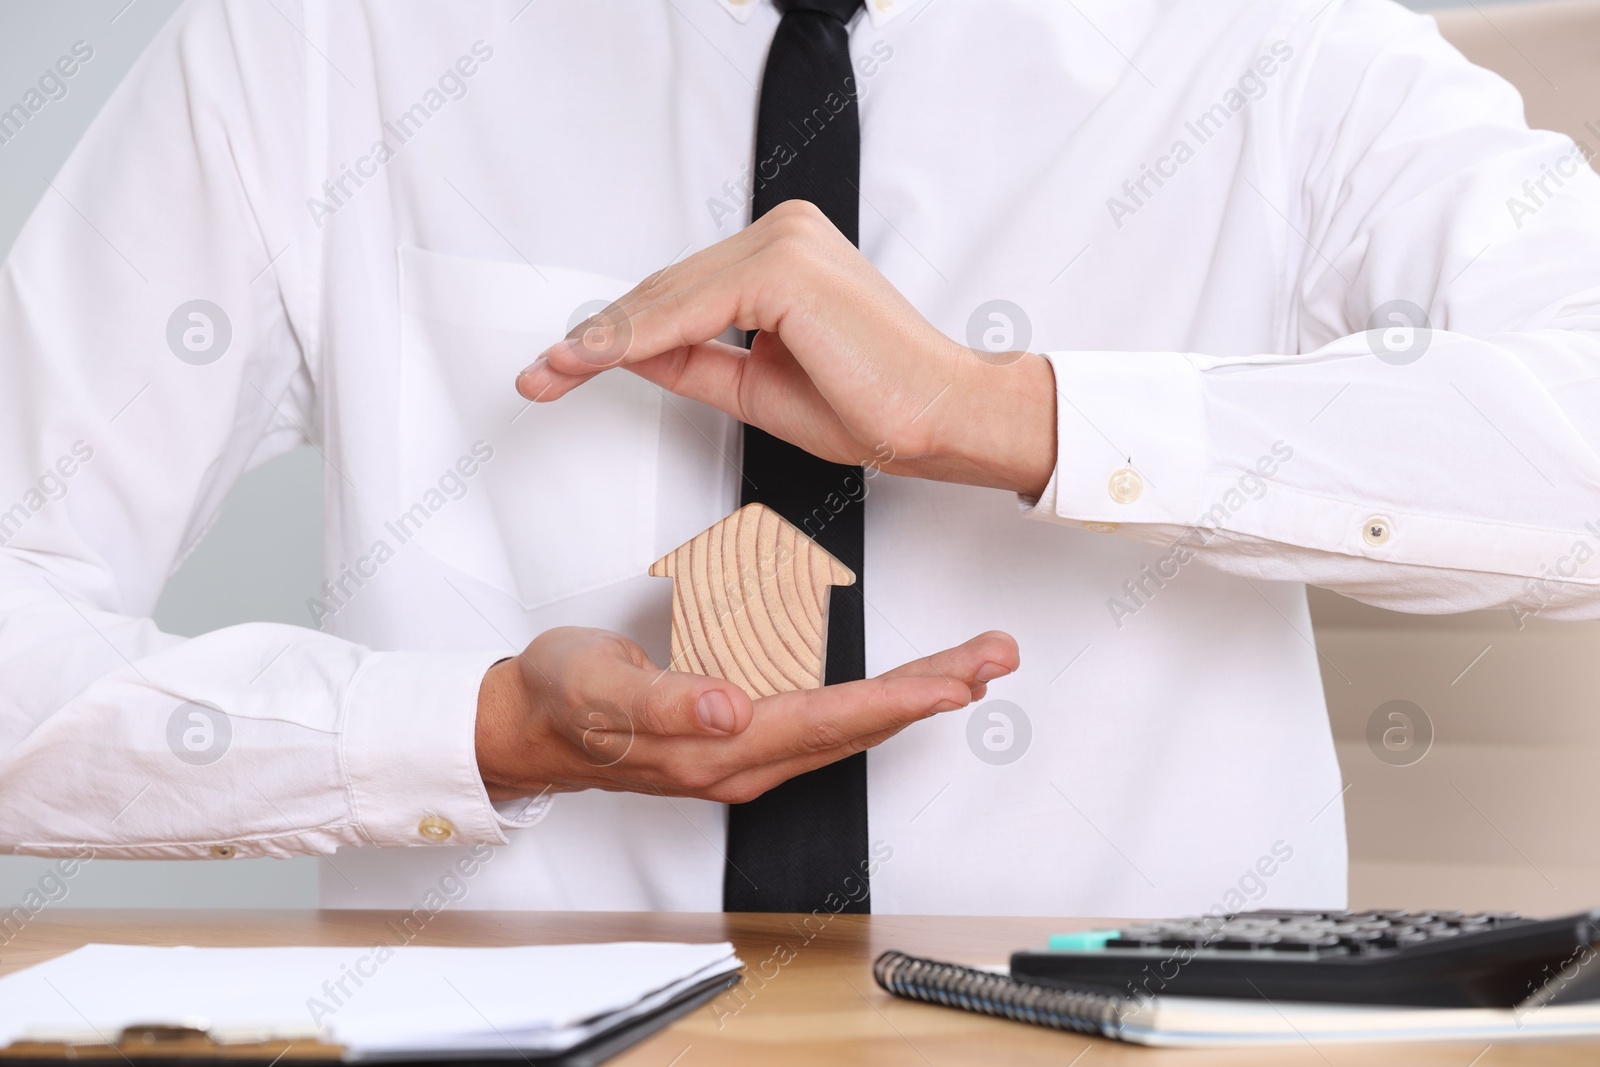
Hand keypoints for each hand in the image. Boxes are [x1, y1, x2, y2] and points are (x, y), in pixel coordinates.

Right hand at [475, 625, 1018, 804]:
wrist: (529, 726)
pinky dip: (876, 701)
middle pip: (859, 726)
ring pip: (850, 725)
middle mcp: (744, 760)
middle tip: (995, 655)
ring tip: (973, 665)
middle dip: (933, 691)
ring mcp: (747, 753)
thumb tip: (730, 709)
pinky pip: (826, 721)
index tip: (955, 681)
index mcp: (717, 748)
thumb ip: (666, 701)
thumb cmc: (562, 699)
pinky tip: (904, 687)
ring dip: (916, 696)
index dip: (897, 701)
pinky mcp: (742, 737)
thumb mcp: (599, 687)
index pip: (827, 721)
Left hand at [515, 200, 1055, 496]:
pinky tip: (594, 363)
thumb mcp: (756, 385)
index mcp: (787, 252)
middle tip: (540, 375)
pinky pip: (690, 309)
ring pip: (669, 297)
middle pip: (665, 290)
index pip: (682, 291)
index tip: (561, 368)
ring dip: (605, 340)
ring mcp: (786, 241)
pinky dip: (639, 340)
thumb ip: (696, 360)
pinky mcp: (785, 267)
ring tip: (551, 375)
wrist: (939, 420)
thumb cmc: (873, 406)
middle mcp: (785, 232)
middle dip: (597, 337)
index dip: (615, 332)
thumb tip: (632, 354)